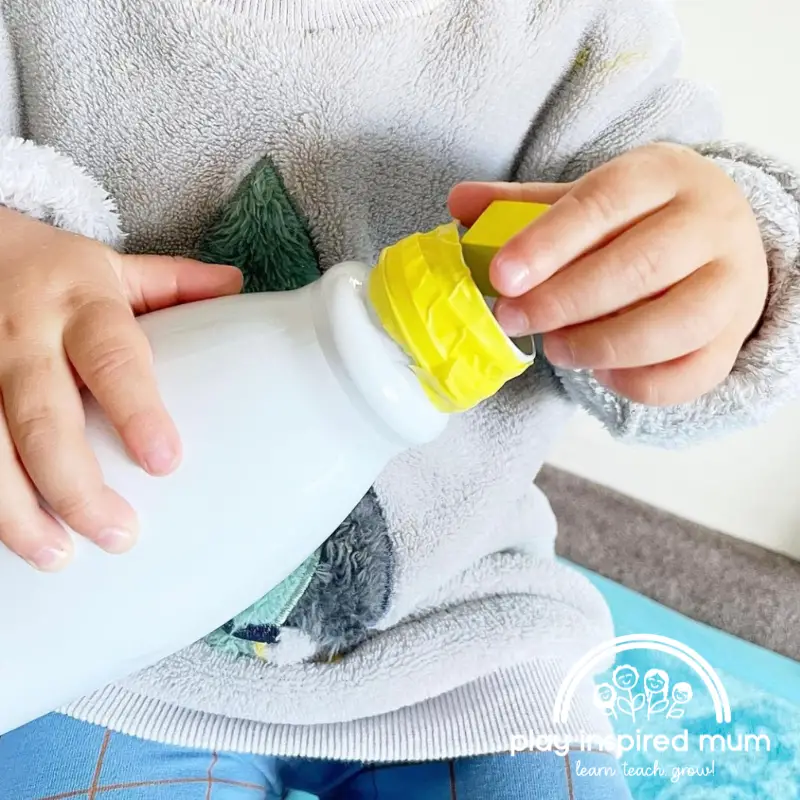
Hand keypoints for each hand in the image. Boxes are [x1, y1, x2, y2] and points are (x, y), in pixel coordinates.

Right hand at [0, 208, 241, 569]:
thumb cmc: (53, 269)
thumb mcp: (114, 266)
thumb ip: (174, 283)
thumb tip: (238, 286)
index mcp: (82, 306)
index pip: (113, 360)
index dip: (136, 411)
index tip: (164, 462)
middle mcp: (24, 339)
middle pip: (46, 420)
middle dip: (77, 486)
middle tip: (119, 534)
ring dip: (19, 511)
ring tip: (58, 555)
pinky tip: (9, 538)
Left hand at [449, 143, 768, 405]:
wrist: (723, 239)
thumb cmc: (640, 220)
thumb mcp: (589, 198)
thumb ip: (525, 205)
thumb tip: (459, 202)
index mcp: (662, 175)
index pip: (603, 203)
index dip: (547, 243)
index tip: (500, 277)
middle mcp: (709, 223)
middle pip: (640, 267)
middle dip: (563, 301)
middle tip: (512, 319)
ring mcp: (733, 283)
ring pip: (675, 324)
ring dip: (601, 344)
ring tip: (554, 348)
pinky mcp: (735, 337)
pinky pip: (694, 374)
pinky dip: (639, 382)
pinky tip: (600, 371)